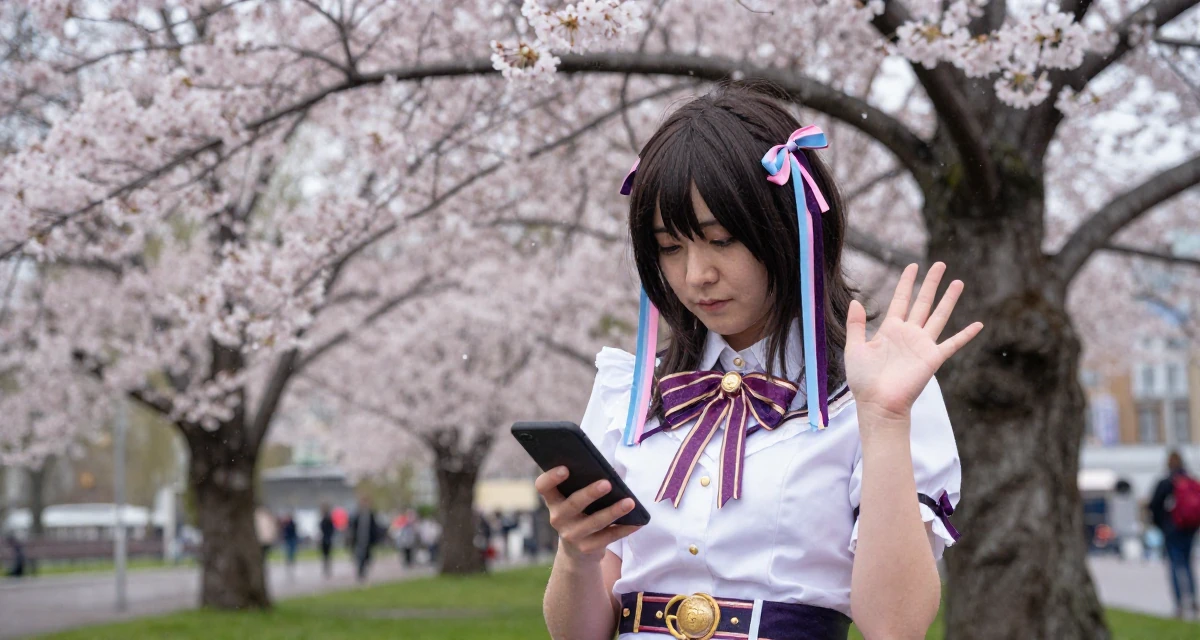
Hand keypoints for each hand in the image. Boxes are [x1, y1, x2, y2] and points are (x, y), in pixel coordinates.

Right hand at [535, 466, 641, 563]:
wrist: (577, 550)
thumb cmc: (580, 513)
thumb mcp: (573, 500)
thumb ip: (582, 485)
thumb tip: (609, 472)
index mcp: (553, 500)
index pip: (543, 486)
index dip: (551, 477)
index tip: (565, 468)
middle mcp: (558, 518)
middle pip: (573, 504)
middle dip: (590, 493)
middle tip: (607, 483)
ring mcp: (572, 535)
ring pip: (595, 522)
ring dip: (614, 511)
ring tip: (630, 502)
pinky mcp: (588, 548)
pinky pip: (609, 537)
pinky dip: (625, 529)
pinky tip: (637, 522)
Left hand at [844, 262, 982, 421]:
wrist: (878, 404)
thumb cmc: (864, 380)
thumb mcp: (854, 348)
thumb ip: (855, 325)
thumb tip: (855, 301)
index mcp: (890, 329)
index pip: (900, 300)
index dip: (906, 283)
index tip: (912, 266)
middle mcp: (908, 334)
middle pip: (922, 302)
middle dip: (931, 283)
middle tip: (940, 264)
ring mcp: (922, 345)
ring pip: (939, 316)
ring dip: (949, 299)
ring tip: (959, 281)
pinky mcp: (932, 358)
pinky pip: (953, 344)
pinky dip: (966, 335)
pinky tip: (978, 324)